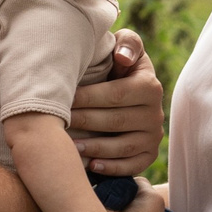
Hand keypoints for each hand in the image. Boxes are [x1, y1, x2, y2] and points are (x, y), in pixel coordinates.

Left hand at [70, 31, 164, 176]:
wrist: (132, 88)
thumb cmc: (119, 64)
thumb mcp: (126, 47)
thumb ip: (127, 43)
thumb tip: (122, 58)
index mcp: (150, 86)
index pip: (116, 94)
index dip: (88, 98)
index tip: (62, 98)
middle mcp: (155, 113)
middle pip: (116, 121)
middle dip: (84, 122)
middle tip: (56, 123)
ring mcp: (154, 137)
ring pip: (123, 147)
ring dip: (94, 148)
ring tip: (69, 146)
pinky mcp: (149, 155)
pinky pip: (132, 166)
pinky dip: (112, 168)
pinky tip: (90, 165)